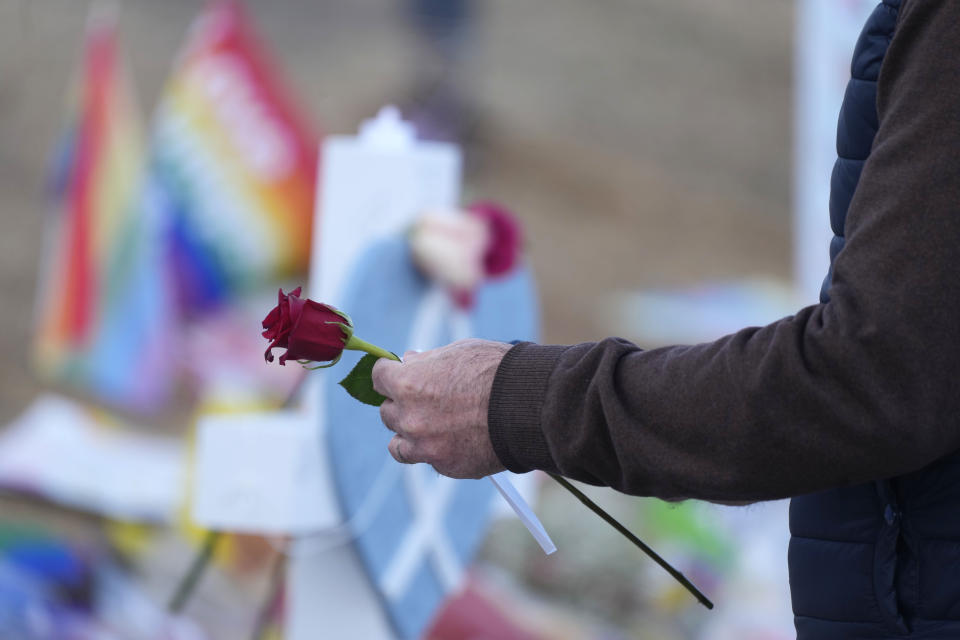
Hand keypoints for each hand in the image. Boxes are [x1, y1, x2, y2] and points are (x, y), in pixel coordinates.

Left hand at [372, 338, 511, 477]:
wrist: (527, 406)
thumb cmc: (496, 371)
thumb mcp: (458, 352)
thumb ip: (427, 360)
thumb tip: (409, 361)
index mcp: (407, 384)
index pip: (378, 377)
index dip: (390, 374)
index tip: (399, 374)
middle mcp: (409, 417)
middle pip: (387, 412)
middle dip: (403, 404)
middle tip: (426, 399)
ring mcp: (425, 445)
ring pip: (398, 444)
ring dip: (409, 435)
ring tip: (432, 427)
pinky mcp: (445, 466)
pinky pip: (428, 459)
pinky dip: (436, 451)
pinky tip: (457, 440)